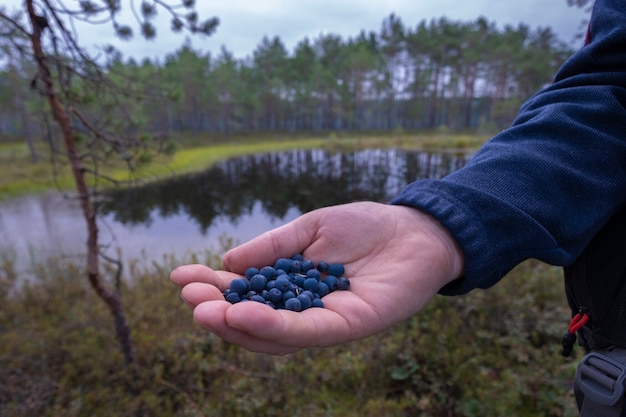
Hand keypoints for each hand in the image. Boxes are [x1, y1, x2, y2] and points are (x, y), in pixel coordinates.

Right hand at [170, 201, 463, 354]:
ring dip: (237, 327)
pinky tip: (244, 314)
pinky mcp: (348, 327)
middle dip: (218, 312)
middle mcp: (303, 310)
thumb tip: (228, 262)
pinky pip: (306, 331)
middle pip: (253, 322)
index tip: (179, 276)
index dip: (212, 287)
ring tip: (205, 311)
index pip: (245, 293)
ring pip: (274, 336)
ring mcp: (325, 321)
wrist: (416, 229)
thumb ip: (272, 247)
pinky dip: (273, 327)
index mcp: (291, 287)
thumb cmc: (364, 227)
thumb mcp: (309, 229)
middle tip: (188, 298)